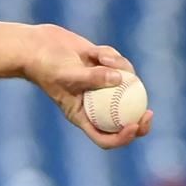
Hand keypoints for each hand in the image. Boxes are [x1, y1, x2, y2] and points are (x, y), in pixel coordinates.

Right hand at [22, 23, 154, 148]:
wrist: (37, 47)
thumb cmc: (46, 65)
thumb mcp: (66, 74)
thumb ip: (92, 77)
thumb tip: (120, 78)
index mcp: (82, 115)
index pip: (104, 137)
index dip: (122, 138)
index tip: (133, 126)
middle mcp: (94, 104)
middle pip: (123, 120)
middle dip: (140, 121)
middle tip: (148, 113)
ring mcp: (101, 86)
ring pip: (126, 85)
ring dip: (121, 69)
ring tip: (102, 58)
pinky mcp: (104, 67)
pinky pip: (120, 65)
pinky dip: (112, 56)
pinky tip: (95, 51)